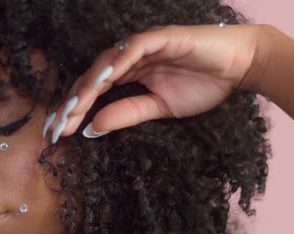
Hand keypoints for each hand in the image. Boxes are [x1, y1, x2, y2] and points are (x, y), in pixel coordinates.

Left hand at [44, 23, 262, 141]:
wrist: (239, 67)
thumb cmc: (202, 84)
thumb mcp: (158, 108)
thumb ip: (126, 114)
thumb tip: (92, 128)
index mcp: (126, 76)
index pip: (92, 94)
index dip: (74, 112)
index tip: (57, 134)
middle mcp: (127, 60)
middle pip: (90, 80)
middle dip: (71, 105)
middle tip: (55, 127)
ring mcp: (141, 47)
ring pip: (105, 65)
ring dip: (86, 88)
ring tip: (71, 110)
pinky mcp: (158, 38)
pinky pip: (132, 50)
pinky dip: (116, 63)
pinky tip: (100, 82)